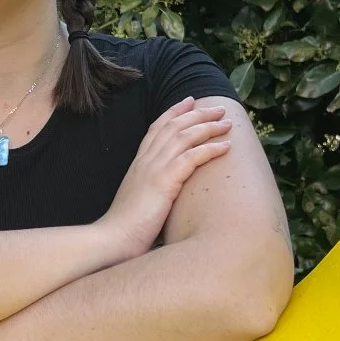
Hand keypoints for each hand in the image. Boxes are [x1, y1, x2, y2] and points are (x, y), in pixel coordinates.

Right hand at [103, 97, 232, 257]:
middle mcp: (145, 160)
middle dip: (197, 113)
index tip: (188, 101)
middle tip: (218, 107)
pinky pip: (192, 157)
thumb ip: (150, 190)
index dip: (173, 112)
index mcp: (138, 163)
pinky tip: (226, 146)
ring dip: (208, 126)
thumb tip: (163, 193)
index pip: (156, 128)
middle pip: (174, 126)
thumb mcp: (138, 201)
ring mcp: (154, 169)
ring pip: (184, 136)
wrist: (113, 239)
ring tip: (227, 122)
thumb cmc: (126, 229)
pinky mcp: (164, 182)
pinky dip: (210, 149)